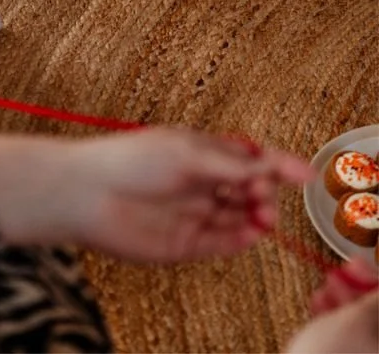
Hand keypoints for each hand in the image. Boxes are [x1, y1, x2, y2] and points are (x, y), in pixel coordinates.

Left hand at [0, 127, 311, 262]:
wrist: (88, 194)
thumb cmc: (129, 160)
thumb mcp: (188, 152)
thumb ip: (232, 162)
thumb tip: (271, 164)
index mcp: (199, 150)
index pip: (248, 156)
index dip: (278, 164)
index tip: (305, 173)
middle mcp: (199, 181)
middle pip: (248, 188)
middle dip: (266, 190)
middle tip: (266, 193)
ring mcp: (193, 212)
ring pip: (239, 216)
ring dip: (258, 215)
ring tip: (263, 214)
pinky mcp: (185, 243)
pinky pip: (222, 242)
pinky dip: (241, 239)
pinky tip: (251, 233)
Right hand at [286, 258, 377, 352]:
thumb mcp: (357, 320)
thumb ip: (376, 299)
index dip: (374, 282)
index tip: (360, 264)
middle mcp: (374, 349)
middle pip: (374, 314)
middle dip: (358, 288)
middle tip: (345, 270)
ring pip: (359, 322)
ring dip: (343, 298)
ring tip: (326, 286)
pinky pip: (344, 333)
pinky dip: (332, 315)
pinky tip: (319, 303)